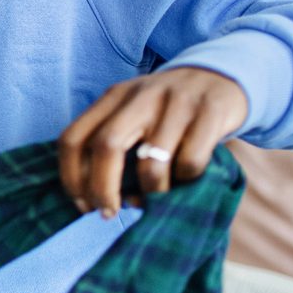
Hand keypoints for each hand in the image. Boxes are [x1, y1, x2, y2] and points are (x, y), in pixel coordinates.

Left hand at [56, 67, 248, 217]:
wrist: (221, 78)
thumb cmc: (167, 111)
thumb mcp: (133, 112)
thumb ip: (111, 142)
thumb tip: (93, 199)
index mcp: (114, 96)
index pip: (73, 138)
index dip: (71, 177)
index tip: (82, 205)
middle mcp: (141, 97)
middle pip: (106, 146)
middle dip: (102, 189)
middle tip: (109, 213)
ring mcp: (176, 103)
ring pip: (151, 163)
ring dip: (149, 193)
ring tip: (153, 200)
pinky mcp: (210, 113)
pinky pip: (190, 162)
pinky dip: (185, 181)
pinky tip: (186, 179)